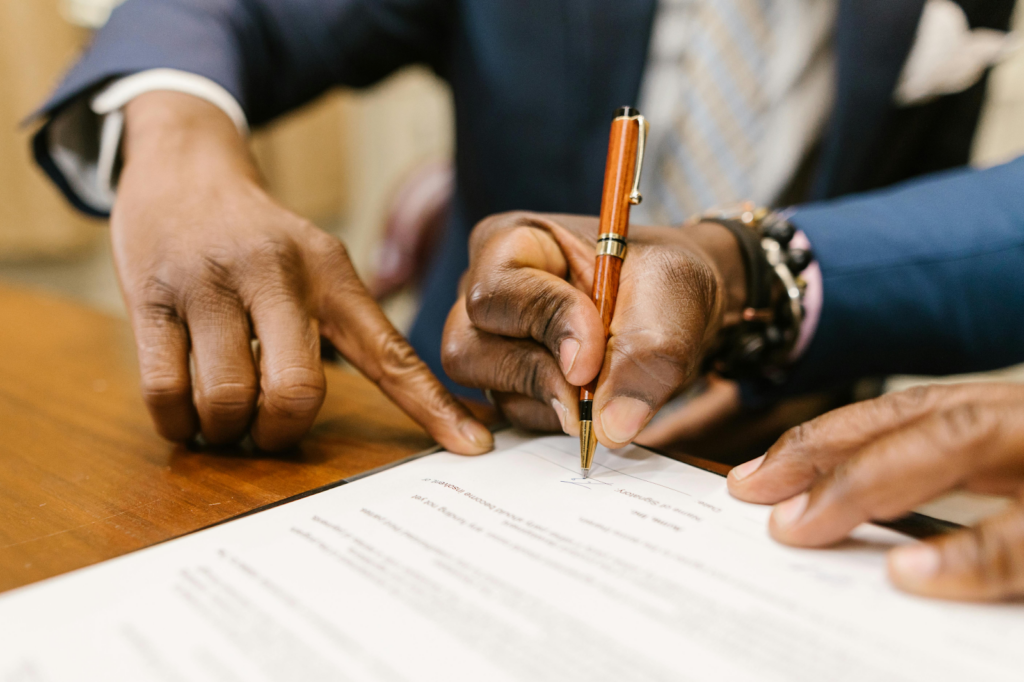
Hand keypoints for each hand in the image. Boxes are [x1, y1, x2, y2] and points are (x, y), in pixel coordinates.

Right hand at [112, 91, 490, 453]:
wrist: (185, 168)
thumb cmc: (262, 240)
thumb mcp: (318, 264)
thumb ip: (351, 328)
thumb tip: (402, 404)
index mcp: (332, 275)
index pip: (392, 353)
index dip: (432, 407)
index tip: (473, 448)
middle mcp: (277, 275)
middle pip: (298, 391)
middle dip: (283, 431)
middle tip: (270, 430)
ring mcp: (209, 285)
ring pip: (228, 399)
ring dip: (227, 431)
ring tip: (226, 418)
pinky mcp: (149, 297)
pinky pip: (165, 391)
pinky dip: (178, 423)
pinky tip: (187, 414)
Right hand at [441, 212, 745, 447]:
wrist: (679, 312)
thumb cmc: (665, 283)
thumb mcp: (671, 301)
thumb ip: (645, 358)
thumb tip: (611, 427)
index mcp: (513, 243)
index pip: (499, 291)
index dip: (545, 327)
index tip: (593, 360)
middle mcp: (488, 294)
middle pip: (469, 347)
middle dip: (537, 375)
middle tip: (592, 396)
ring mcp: (491, 343)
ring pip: (490, 388)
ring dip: (553, 401)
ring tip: (608, 388)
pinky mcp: (508, 384)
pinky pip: (514, 416)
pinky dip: (558, 419)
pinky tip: (595, 404)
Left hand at [727, 383, 1023, 600]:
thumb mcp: (1018, 485)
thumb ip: (955, 494)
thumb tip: (859, 530)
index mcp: (1006, 418)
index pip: (905, 415)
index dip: (826, 438)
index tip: (754, 476)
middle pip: (918, 421)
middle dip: (826, 452)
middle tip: (752, 492)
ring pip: (961, 441)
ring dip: (871, 482)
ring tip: (800, 525)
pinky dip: (968, 554)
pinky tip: (908, 573)